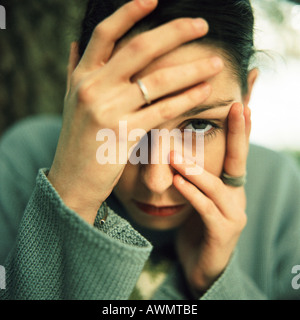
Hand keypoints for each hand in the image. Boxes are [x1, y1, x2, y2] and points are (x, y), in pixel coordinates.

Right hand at [47, 0, 222, 223]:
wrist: (72, 179)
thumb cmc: (77, 140)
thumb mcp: (70, 101)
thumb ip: (75, 70)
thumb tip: (76, 43)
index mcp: (81, 77)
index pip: (105, 34)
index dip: (130, 11)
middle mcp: (93, 88)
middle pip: (139, 49)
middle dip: (174, 32)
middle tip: (202, 25)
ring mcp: (108, 110)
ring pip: (158, 80)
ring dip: (191, 69)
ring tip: (216, 63)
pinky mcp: (124, 133)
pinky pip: (162, 111)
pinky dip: (186, 99)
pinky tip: (204, 91)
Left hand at [170, 103, 250, 291]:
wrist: (202, 264)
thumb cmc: (196, 224)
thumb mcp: (198, 196)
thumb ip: (193, 175)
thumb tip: (176, 149)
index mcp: (230, 186)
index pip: (237, 152)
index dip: (241, 129)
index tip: (240, 104)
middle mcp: (237, 197)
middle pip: (239, 161)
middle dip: (239, 133)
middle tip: (235, 107)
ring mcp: (233, 217)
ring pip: (215, 187)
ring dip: (195, 169)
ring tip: (175, 154)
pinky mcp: (223, 234)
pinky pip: (206, 211)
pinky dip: (192, 195)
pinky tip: (178, 182)